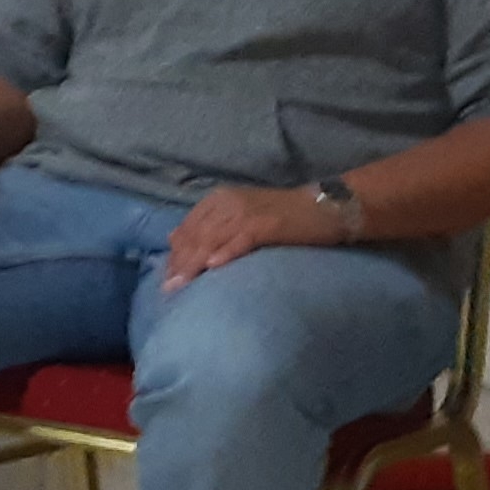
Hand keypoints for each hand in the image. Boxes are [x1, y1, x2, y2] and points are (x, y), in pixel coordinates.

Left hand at [163, 183, 336, 284]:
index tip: (164, 279)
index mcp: (217, 201)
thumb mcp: (238, 216)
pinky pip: (242, 238)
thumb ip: (209, 227)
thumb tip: (173, 240)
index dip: (175, 255)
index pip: (187, 229)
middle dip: (180, 263)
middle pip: (196, 235)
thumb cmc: (281, 217)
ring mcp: (247, 211)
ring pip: (213, 238)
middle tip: (168, 289)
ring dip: (195, 262)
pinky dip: (227, 251)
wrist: (324, 207)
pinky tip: (214, 265)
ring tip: (182, 284)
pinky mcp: (268, 223)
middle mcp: (227, 203)